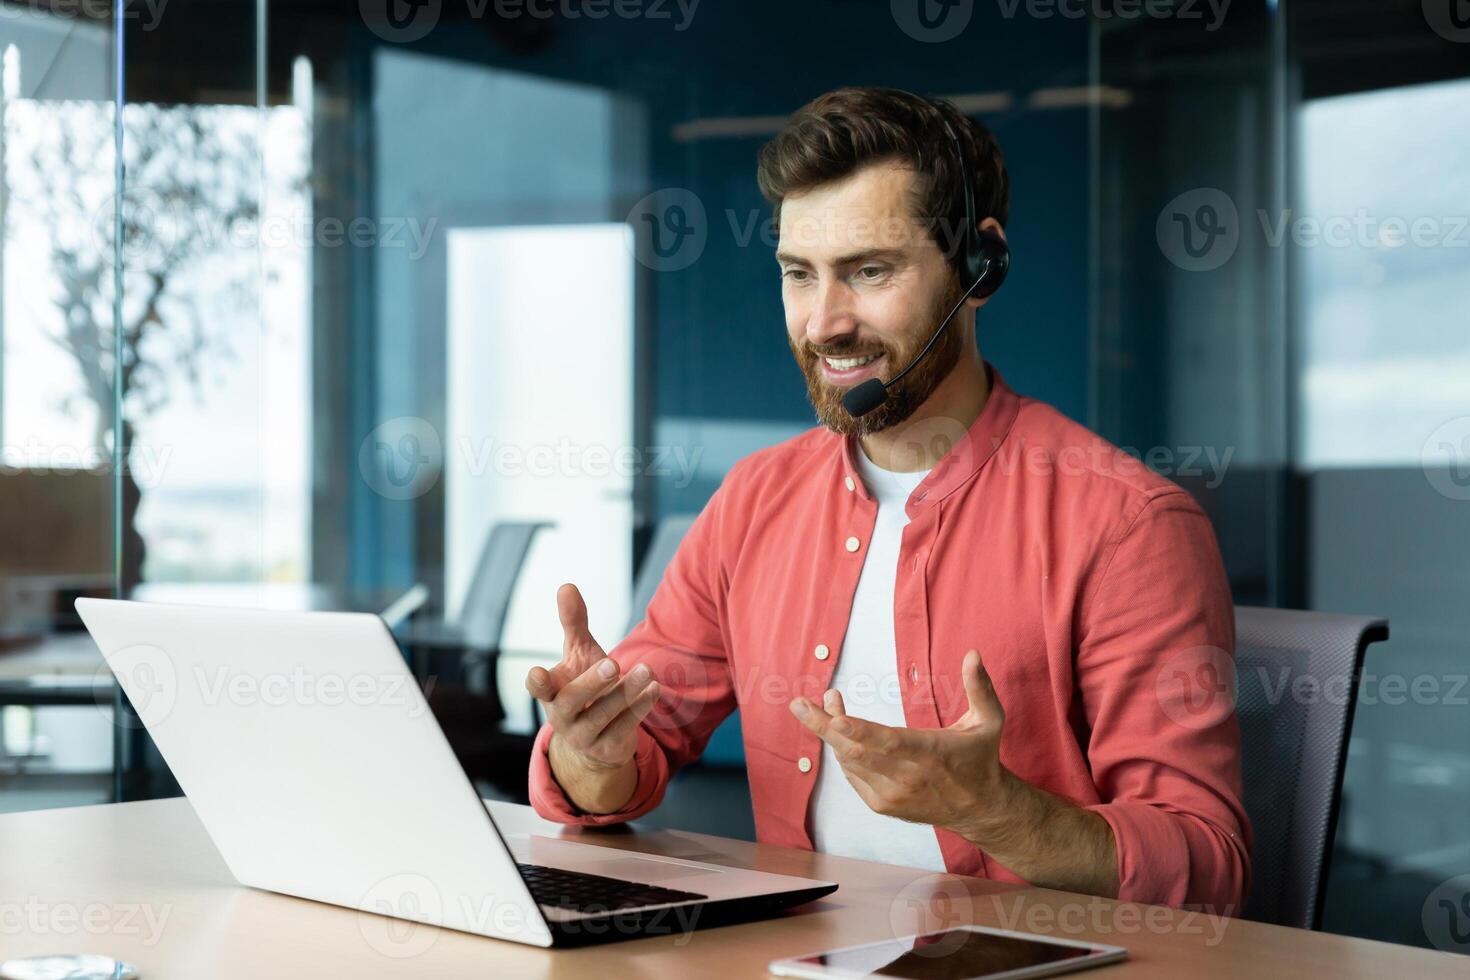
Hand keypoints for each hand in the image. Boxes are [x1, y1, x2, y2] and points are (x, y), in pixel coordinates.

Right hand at [525, 583, 659, 770]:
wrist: (600, 736)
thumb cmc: (585, 685)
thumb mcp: (579, 653)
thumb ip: (573, 623)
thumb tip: (567, 586)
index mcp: (551, 692)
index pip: (537, 688)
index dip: (537, 682)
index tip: (539, 673)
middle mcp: (562, 716)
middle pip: (572, 700)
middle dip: (592, 683)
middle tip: (613, 663)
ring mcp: (583, 735)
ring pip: (603, 714)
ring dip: (627, 692)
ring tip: (648, 669)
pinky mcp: (607, 748)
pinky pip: (624, 728)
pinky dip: (640, 707)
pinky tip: (655, 688)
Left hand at [788, 649, 1013, 839]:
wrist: (980, 809)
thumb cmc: (981, 757)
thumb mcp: (989, 720)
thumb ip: (979, 687)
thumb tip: (973, 653)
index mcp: (931, 753)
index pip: (889, 742)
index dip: (860, 730)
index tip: (836, 716)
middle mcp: (908, 778)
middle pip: (856, 752)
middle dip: (823, 725)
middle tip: (798, 704)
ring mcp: (892, 796)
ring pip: (849, 762)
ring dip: (832, 732)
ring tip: (826, 703)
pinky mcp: (883, 806)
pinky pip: (852, 775)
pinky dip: (844, 752)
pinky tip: (844, 733)